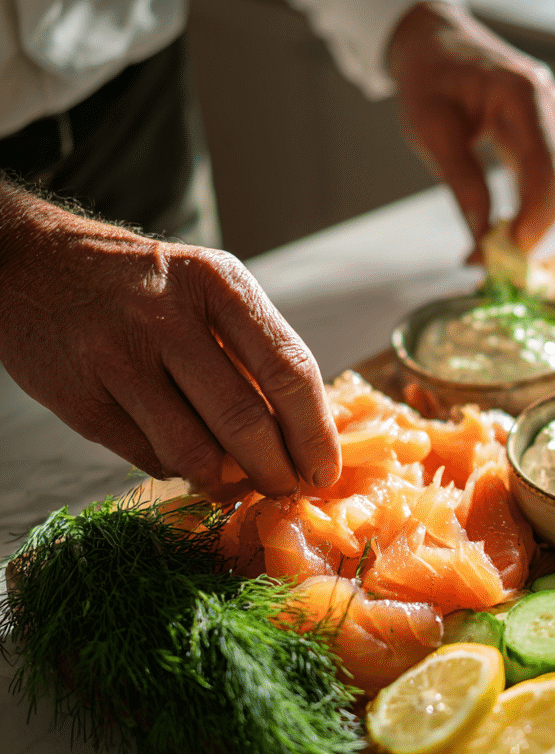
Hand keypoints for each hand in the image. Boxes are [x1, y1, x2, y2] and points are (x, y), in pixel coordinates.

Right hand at [0, 183, 341, 501]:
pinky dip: (178, 469)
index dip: (315, 434)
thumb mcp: (208, 290)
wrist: (32, 265)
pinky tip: (183, 454)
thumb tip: (310, 435)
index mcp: (218, 284)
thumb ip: (256, 352)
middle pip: (245, 423)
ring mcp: (117, 358)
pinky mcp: (80, 399)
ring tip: (237, 479)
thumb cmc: (143, 287)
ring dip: (227, 482)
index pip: (290, 371)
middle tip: (285, 488)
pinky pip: (150, 460)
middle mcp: (167, 317)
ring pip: (196, 454)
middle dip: (276, 472)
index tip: (324, 471)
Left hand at [388, 1, 554, 259]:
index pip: (545, 167)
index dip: (535, 216)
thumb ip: (462, 183)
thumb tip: (482, 239)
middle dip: (534, 228)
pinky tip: (509, 229)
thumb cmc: (430, 81)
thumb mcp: (432, 132)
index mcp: (524, 95)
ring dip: (535, 222)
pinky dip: (533, 208)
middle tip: (500, 265)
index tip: (511, 252)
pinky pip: (551, 177)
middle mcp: (551, 104)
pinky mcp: (551, 131)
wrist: (437, 43)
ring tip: (498, 251)